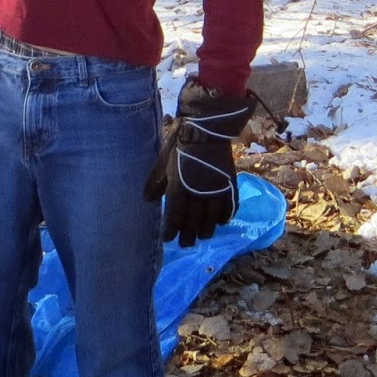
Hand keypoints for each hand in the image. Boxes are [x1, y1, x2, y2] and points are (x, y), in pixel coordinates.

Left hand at [143, 78, 254, 246]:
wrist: (206, 133)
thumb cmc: (179, 147)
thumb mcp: (162, 164)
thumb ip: (155, 183)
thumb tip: (147, 201)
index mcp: (179, 190)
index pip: (174, 218)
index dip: (171, 231)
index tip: (168, 239)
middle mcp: (197, 195)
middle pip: (193, 224)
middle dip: (188, 236)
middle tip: (185, 244)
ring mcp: (215, 192)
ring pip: (211, 220)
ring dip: (206, 231)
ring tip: (202, 236)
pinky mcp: (229, 187)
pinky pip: (228, 209)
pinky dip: (224, 218)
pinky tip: (220, 222)